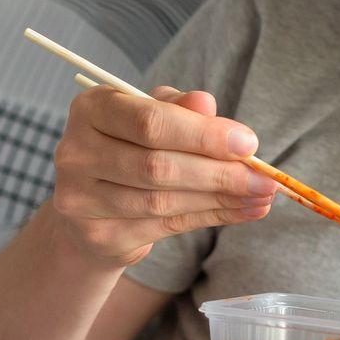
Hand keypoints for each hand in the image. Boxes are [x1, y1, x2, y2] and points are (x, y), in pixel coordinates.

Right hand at [48, 85, 274, 266]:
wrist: (90, 209)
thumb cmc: (130, 149)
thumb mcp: (153, 119)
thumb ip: (180, 110)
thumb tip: (207, 104)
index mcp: (91, 109)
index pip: (150, 122)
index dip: (203, 135)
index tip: (248, 144)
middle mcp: (76, 152)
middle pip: (157, 166)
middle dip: (218, 173)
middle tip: (264, 179)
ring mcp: (80, 198)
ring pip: (162, 201)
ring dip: (220, 199)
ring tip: (260, 196)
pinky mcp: (97, 235)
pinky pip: (163, 227)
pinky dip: (209, 218)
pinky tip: (240, 211)